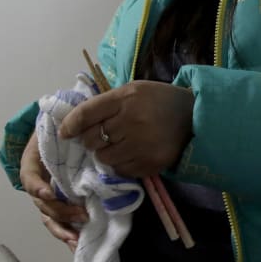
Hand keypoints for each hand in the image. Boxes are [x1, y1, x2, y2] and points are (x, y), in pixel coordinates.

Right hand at [19, 131, 86, 252]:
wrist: (61, 128)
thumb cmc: (60, 125)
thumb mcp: (57, 123)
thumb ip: (63, 127)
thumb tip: (74, 126)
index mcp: (32, 162)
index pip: (30, 177)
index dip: (37, 187)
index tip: (49, 193)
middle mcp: (38, 181)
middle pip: (42, 202)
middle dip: (60, 211)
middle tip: (80, 214)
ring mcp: (47, 192)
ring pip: (48, 215)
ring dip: (62, 228)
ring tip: (76, 238)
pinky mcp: (59, 199)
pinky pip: (58, 218)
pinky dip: (66, 230)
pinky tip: (77, 240)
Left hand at [59, 80, 193, 177]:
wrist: (195, 115)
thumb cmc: (159, 101)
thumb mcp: (134, 91)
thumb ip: (106, 104)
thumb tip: (71, 126)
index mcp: (127, 97)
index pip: (86, 114)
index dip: (70, 125)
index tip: (65, 133)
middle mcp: (132, 120)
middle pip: (91, 139)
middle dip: (92, 139)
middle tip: (106, 135)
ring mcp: (142, 144)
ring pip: (103, 157)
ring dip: (107, 153)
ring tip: (123, 144)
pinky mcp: (150, 163)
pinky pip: (120, 170)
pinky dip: (122, 164)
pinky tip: (135, 152)